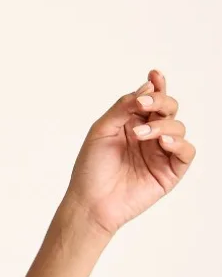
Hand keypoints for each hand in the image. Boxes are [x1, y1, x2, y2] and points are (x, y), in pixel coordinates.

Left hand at [64, 69, 195, 236]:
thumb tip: (146, 87)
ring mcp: (160, 153)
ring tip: (140, 135)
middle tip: (144, 104)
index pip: (150, 99)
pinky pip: (186, 152)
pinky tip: (162, 142)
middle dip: (160, 101)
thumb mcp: (101, 130)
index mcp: (132, 123)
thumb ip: (123, 107)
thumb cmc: (91, 168)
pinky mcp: (169, 172)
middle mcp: (149, 135)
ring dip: (161, 125)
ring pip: (178, 126)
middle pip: (169, 108)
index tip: (155, 75)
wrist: (91, 201)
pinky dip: (178, 143)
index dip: (157, 85)